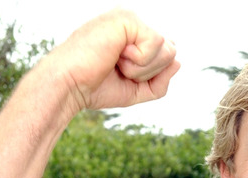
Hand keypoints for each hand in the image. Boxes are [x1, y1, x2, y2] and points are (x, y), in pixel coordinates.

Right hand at [44, 9, 180, 113]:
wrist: (69, 86)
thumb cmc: (95, 87)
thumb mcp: (136, 89)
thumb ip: (160, 80)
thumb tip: (178, 61)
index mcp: (133, 36)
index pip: (166, 55)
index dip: (151, 75)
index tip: (121, 74)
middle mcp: (132, 23)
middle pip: (171, 52)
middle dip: (150, 72)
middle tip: (119, 69)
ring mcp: (129, 18)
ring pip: (168, 49)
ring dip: (143, 67)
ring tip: (116, 62)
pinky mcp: (127, 18)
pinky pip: (157, 42)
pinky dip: (139, 60)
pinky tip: (117, 55)